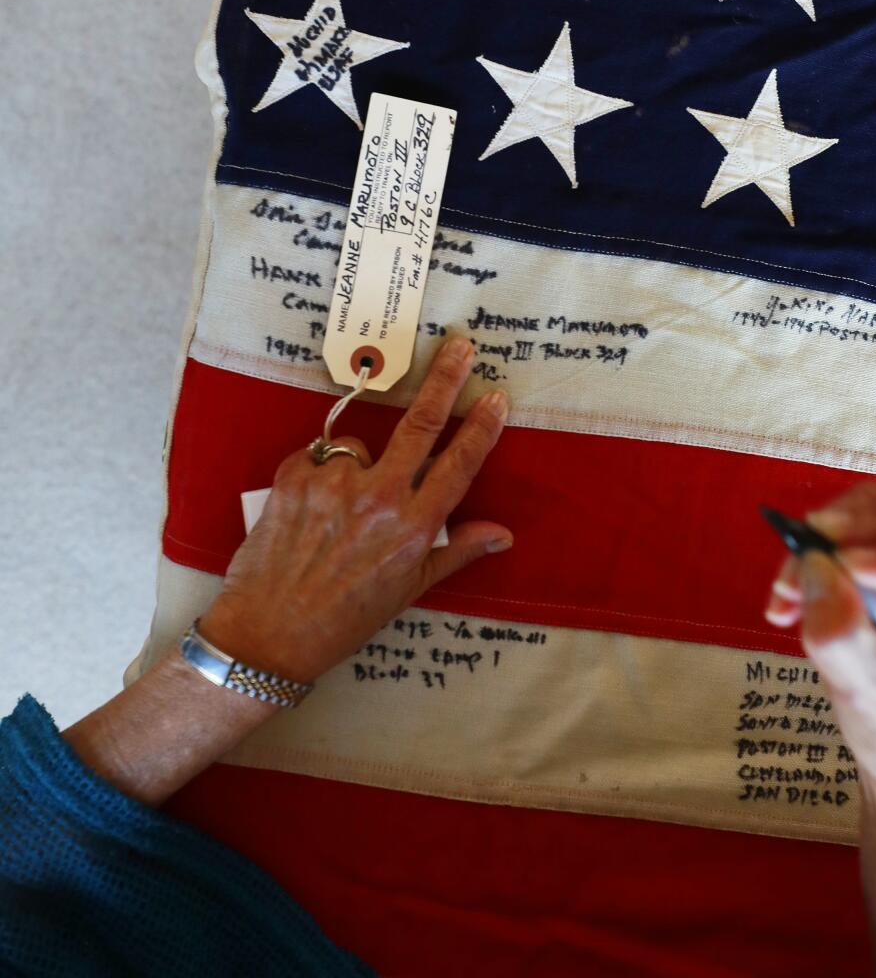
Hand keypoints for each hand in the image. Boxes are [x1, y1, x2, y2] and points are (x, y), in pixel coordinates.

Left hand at [198, 336, 510, 684]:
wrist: (271, 632)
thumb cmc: (346, 616)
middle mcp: (378, 501)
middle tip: (456, 345)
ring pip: (359, 448)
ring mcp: (334, 486)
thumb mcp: (410, 590)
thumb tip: (503, 533)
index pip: (458, 466)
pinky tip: (309, 511)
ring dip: (356, 467)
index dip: (481, 428)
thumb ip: (457, 551)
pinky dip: (317, 476)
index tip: (495, 397)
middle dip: (444, 379)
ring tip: (336, 513)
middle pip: (420, 424)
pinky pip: (316, 459)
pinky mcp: (293, 479)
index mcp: (413, 529)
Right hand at [763, 473, 875, 775]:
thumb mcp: (863, 690)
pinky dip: (826, 535)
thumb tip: (818, 567)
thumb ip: (841, 634)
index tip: (842, 568)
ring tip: (792, 585)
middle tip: (811, 552)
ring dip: (836, 530)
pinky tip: (797, 581)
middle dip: (869, 523)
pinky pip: (870, 506)